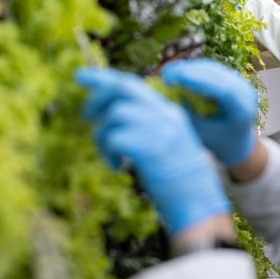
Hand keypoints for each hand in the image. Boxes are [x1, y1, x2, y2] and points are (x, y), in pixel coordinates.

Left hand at [76, 68, 230, 234]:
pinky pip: (114, 138)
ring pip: (115, 114)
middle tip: (85, 115)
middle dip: (98, 97)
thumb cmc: (178, 180)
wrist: (199, 202)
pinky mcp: (150, 147)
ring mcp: (159, 129)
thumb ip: (145, 126)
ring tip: (110, 156)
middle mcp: (165, 115)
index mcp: (169, 112)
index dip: (103, 78)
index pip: (132, 84)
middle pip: (123, 88)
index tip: (80, 75)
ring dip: (103, 135)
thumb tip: (111, 116)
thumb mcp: (165, 144)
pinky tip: (117, 167)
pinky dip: (108, 152)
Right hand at [160, 59, 257, 166]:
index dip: (198, 81)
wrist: (238, 141)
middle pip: (217, 75)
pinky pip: (213, 69)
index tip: (174, 78)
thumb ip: (189, 115)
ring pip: (214, 68)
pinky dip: (196, 69)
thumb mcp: (202, 133)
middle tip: (166, 73)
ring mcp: (242, 83)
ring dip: (190, 68)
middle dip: (190, 72)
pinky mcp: (234, 77)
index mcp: (242, 111)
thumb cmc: (218, 141)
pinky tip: (179, 71)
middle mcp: (246, 93)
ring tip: (169, 72)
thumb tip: (167, 94)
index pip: (223, 90)